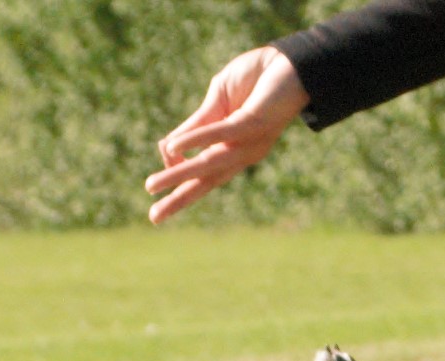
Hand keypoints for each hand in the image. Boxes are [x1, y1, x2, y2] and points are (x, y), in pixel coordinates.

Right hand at [146, 47, 308, 223]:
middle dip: (178, 199)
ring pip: (208, 163)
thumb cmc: (257, 77)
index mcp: (233, 150)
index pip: (202, 172)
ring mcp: (249, 140)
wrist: (292, 58)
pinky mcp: (255, 121)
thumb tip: (167, 147)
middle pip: (205, 181)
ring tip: (151, 185)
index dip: (177, 170)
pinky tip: (174, 148)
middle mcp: (242, 153)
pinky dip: (197, 139)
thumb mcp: (218, 99)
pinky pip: (222, 133)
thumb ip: (196, 124)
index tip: (159, 170)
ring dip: (178, 175)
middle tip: (154, 218)